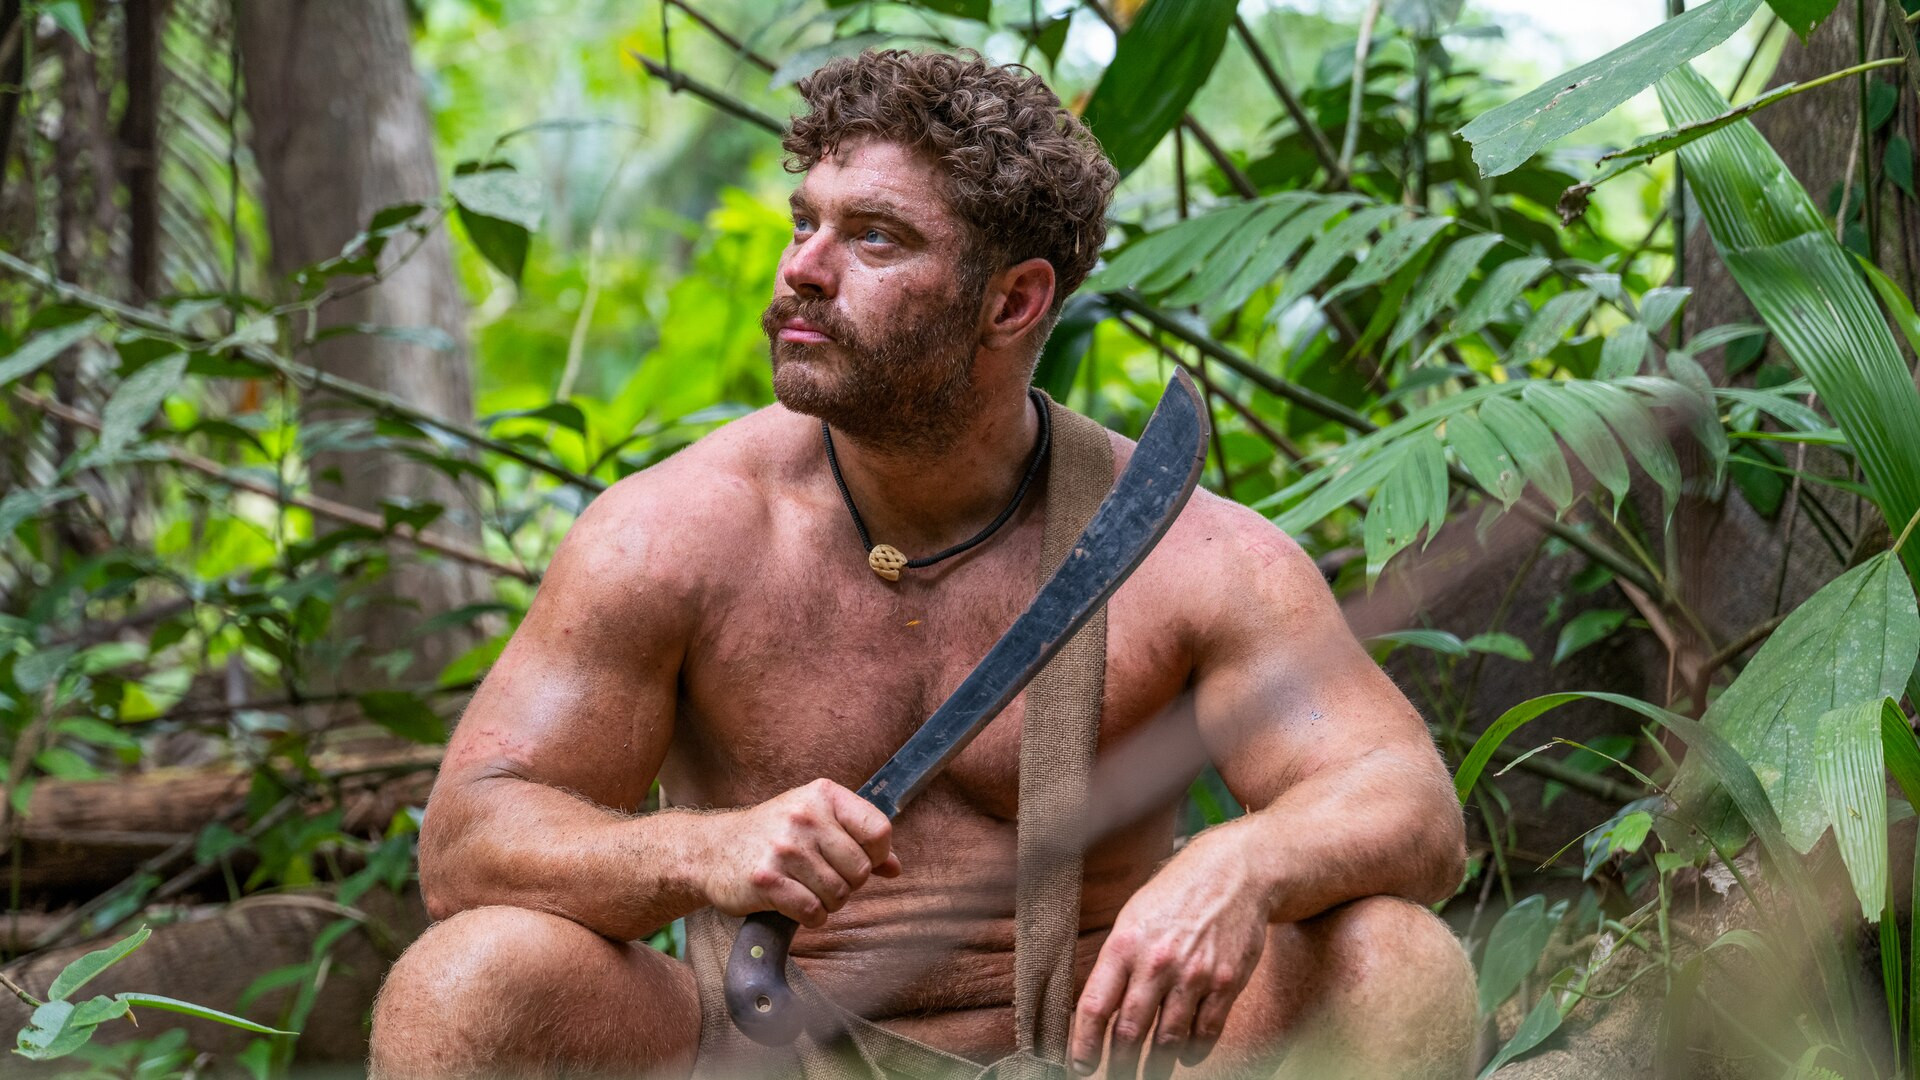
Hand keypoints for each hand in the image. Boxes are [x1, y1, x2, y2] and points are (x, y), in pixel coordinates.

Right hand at [701, 778, 899, 927]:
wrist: (712, 850)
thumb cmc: (771, 835)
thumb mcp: (815, 822)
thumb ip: (857, 840)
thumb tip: (895, 867)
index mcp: (822, 796)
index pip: (879, 831)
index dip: (877, 854)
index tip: (860, 860)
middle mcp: (804, 817)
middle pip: (861, 869)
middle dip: (848, 883)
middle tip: (823, 878)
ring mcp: (784, 849)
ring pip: (839, 894)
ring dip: (828, 902)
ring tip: (806, 889)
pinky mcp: (767, 880)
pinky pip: (813, 911)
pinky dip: (810, 916)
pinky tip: (795, 904)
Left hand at [1070, 830, 1268, 1078]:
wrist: (1234, 873)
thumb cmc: (1177, 896)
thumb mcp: (1134, 918)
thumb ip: (1117, 962)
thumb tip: (1096, 1011)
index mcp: (1125, 944)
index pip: (1095, 1006)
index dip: (1084, 1044)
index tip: (1080, 1066)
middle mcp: (1157, 962)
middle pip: (1130, 1032)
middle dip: (1119, 1066)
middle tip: (1115, 1079)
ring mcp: (1194, 975)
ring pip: (1167, 1041)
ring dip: (1156, 1066)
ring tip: (1149, 1075)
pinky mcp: (1226, 984)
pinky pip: (1205, 1033)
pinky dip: (1193, 1052)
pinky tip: (1185, 1055)